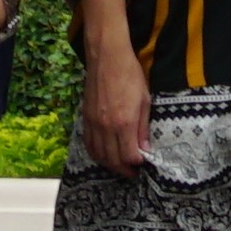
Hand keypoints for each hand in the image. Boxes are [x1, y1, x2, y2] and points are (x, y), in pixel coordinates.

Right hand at [81, 46, 153, 178]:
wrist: (107, 58)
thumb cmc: (131, 75)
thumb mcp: (145, 100)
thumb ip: (143, 127)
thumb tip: (144, 149)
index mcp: (124, 122)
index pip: (128, 155)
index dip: (136, 164)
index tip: (143, 164)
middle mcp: (106, 127)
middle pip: (112, 160)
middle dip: (123, 169)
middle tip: (132, 172)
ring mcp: (93, 124)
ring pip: (98, 155)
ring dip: (109, 165)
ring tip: (120, 166)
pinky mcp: (85, 118)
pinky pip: (88, 144)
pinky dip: (96, 154)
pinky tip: (103, 155)